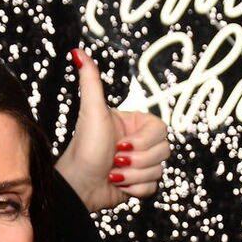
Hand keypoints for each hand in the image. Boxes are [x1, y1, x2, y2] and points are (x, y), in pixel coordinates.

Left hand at [54, 45, 170, 212]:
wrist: (78, 185)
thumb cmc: (84, 148)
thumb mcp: (91, 111)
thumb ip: (90, 81)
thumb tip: (77, 52)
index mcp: (134, 123)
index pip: (161, 130)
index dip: (143, 142)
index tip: (120, 144)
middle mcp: (139, 141)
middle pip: (164, 151)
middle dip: (137, 160)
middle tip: (115, 160)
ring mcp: (141, 163)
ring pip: (159, 170)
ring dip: (134, 176)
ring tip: (113, 173)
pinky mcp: (140, 183)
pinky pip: (153, 187)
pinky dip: (135, 189)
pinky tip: (118, 185)